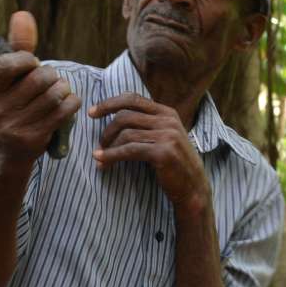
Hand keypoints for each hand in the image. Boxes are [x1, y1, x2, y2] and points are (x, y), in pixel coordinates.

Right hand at [0, 11, 80, 163]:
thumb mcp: (7, 80)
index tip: (31, 63)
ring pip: (54, 94)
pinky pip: (64, 110)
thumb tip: (22, 14)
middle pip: (38, 78)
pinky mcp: (33, 138)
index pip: (6, 64)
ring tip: (59, 90)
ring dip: (63, 87)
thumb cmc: (10, 105)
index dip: (25, 59)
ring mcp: (14, 126)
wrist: (7, 152)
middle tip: (48, 80)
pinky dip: (72, 102)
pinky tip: (66, 102)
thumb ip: (16, 46)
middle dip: (50, 74)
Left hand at [88, 93, 208, 209]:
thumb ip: (147, 124)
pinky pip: (129, 150)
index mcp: (167, 113)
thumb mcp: (164, 137)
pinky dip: (112, 156)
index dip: (109, 104)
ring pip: (125, 134)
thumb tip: (114, 117)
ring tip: (99, 156)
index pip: (132, 99)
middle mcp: (168, 121)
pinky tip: (102, 161)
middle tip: (98, 144)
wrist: (193, 188)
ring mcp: (167, 136)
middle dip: (106, 130)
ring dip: (108, 146)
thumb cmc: (173, 164)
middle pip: (125, 116)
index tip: (92, 113)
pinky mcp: (163, 152)